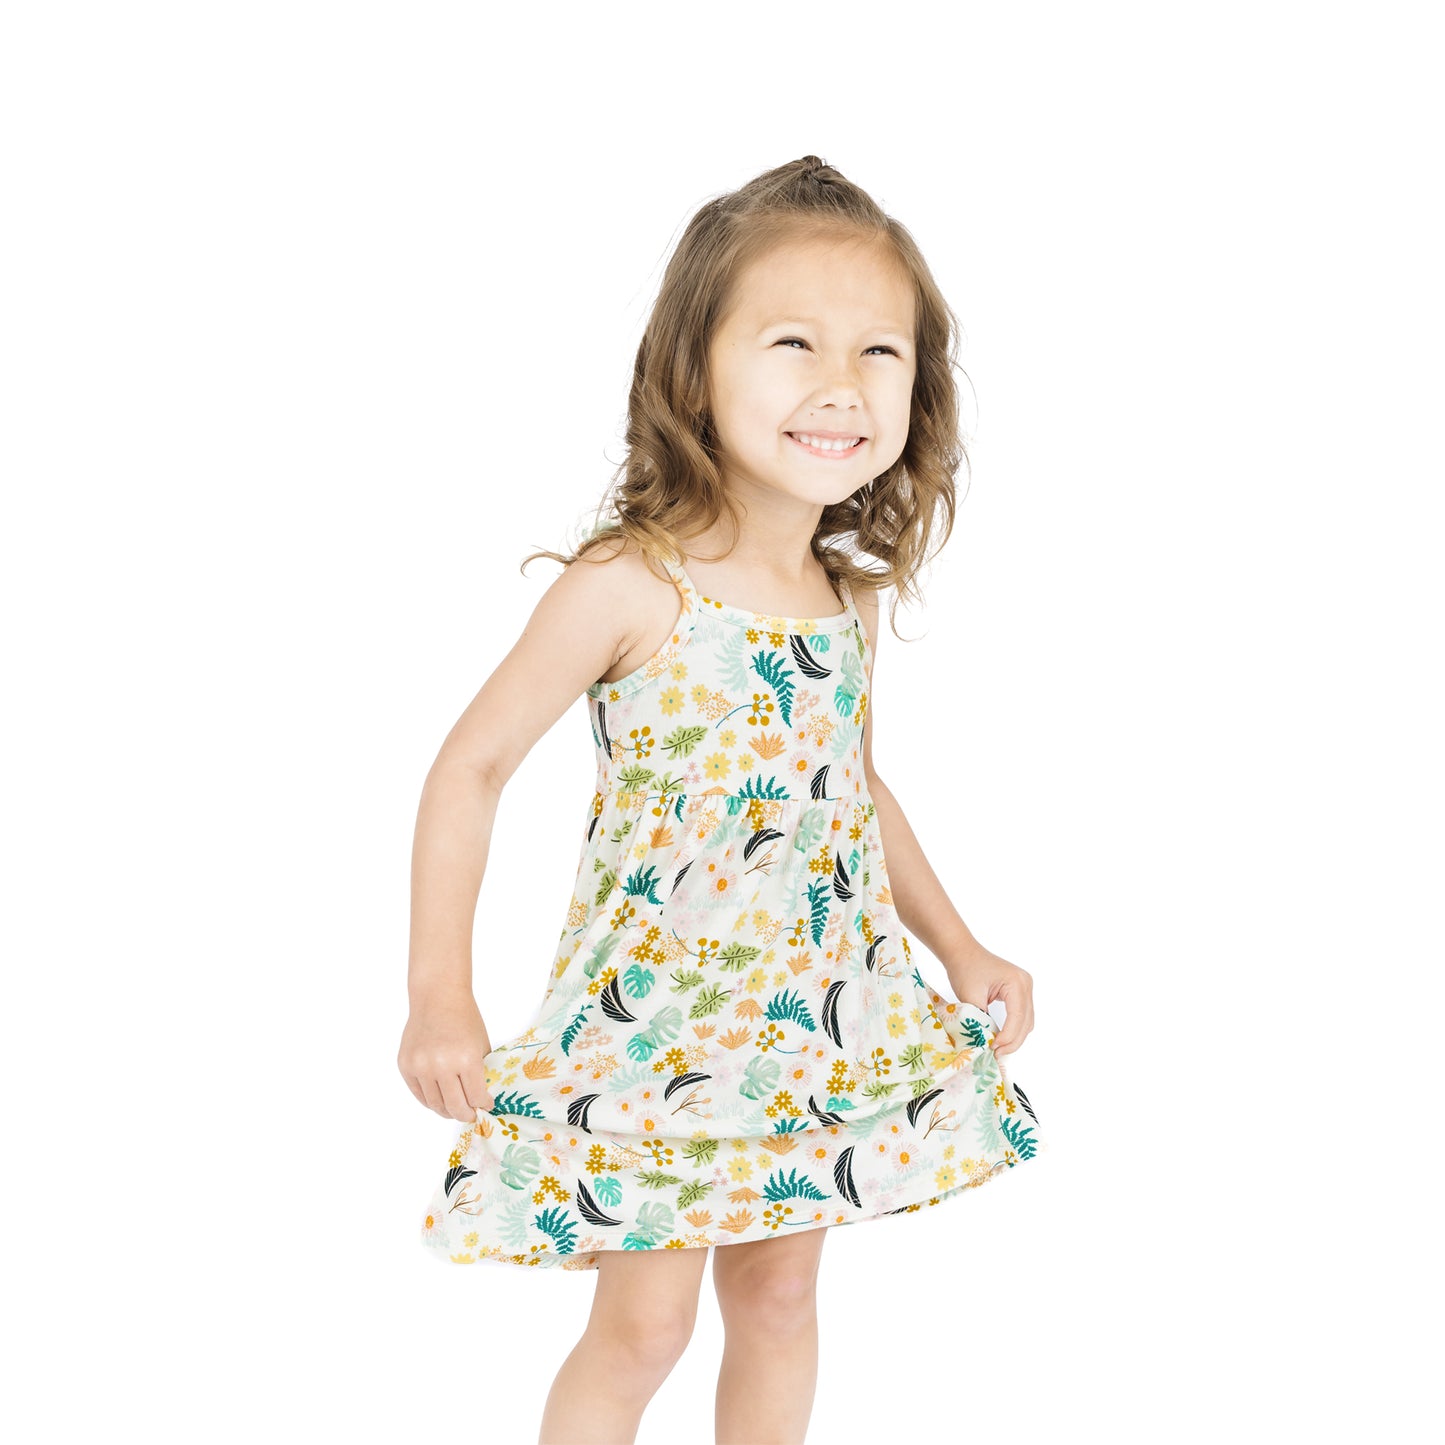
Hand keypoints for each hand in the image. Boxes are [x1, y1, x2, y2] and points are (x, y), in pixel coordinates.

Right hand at [398, 990, 494, 1121]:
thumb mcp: (481, 1045)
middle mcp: (441, 1065)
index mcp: (465, 1059)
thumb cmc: (464, 1019)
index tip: (486, 1105)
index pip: (476, 1097)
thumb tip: (482, 1099)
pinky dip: (431, 1100)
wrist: (437, 998)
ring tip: (455, 1109)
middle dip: (466, 1115)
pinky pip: (419, 1094)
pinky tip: (440, 1099)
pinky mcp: (405, 1066)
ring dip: (447, 1111)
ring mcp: (420, 1067)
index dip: (483, 1105)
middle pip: (454, 1107)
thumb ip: (481, 1072)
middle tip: (471, 1115)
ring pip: (435, 1104)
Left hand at [945, 947, 1033, 1057]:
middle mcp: (1026, 984)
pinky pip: (1021, 1015)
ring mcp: (1025, 987)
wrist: (961, 951)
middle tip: (996, 1054)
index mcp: (1017, 982)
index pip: (1017, 1017)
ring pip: (1026, 1021)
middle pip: (1026, 1021)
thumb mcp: (971, 996)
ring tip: (998, 1049)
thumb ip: (981, 1020)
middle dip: (1013, 1041)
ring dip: (1014, 1037)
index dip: (1008, 1037)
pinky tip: (1001, 1038)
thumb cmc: (964, 969)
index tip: (994, 1048)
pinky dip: (1013, 1028)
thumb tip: (987, 1042)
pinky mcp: (1020, 991)